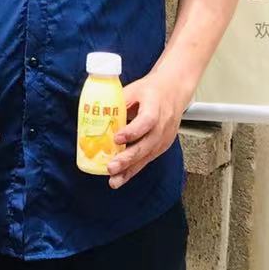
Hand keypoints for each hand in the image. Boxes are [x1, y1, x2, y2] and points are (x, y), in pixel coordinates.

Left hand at [107, 69, 194, 189]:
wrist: (173, 91)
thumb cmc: (152, 90)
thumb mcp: (134, 89)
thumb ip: (118, 103)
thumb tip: (95, 114)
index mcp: (155, 106)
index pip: (147, 121)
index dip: (132, 131)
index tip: (117, 138)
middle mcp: (163, 125)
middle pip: (147, 144)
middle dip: (128, 158)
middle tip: (111, 167)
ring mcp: (164, 138)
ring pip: (147, 156)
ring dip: (129, 170)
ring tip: (114, 180)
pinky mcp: (162, 146)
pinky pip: (147, 159)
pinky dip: (133, 169)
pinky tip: (121, 178)